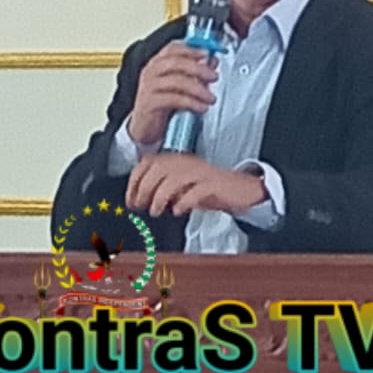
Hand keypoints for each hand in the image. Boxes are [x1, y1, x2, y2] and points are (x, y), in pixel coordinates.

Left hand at [126, 154, 264, 217]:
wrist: (242, 190)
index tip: (130, 199)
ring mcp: (201, 173)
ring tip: (156, 211)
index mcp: (177, 161)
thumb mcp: (183, 188)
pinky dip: (183, 202)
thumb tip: (140, 199)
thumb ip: (163, 189)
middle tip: (140, 207)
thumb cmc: (210, 191)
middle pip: (157, 170)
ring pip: (173, 179)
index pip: (148, 163)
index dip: (134, 181)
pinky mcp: (214, 185)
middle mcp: (187, 163)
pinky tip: (178, 211)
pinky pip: (195, 191)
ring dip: (160, 197)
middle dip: (144, 190)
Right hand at [128, 42, 218, 146]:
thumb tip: (212, 61)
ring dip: (198, 89)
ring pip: (177, 81)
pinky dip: (192, 103)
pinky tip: (202, 107)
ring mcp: (149, 87)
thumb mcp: (180, 87)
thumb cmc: (161, 105)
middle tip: (213, 76)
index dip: (191, 49)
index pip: (173, 48)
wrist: (144, 128)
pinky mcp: (150, 103)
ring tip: (210, 98)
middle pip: (176, 62)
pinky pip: (174, 99)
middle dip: (198, 68)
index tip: (207, 53)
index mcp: (157, 64)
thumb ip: (196, 73)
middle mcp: (151, 72)